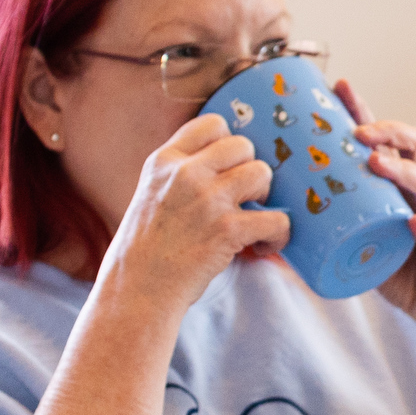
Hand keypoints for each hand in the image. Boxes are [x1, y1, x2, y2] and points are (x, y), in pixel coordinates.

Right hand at [99, 112, 291, 314]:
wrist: (137, 290)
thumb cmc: (143, 250)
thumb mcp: (150, 195)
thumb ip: (178, 175)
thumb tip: (224, 167)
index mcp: (163, 160)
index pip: (211, 124)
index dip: (227, 143)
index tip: (227, 167)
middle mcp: (185, 173)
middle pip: (242, 146)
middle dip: (249, 170)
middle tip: (243, 197)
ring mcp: (207, 200)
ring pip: (262, 173)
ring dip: (265, 198)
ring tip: (255, 220)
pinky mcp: (227, 229)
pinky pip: (276, 219)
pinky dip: (279, 234)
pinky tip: (264, 246)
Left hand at [335, 81, 415, 338]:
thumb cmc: (400, 271)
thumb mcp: (358, 246)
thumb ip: (325, 234)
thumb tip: (271, 233)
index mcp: (401, 185)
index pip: (385, 139)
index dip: (364, 111)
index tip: (338, 88)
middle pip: (414, 146)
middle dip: (386, 131)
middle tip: (357, 131)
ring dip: (401, 170)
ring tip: (376, 163)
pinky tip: (413, 223)